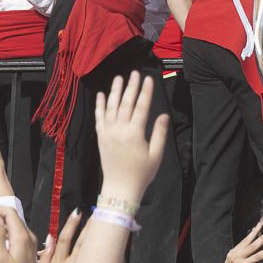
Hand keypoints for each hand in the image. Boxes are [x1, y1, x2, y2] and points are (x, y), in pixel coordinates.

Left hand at [94, 72, 169, 202]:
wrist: (120, 189)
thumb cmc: (141, 173)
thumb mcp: (156, 155)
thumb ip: (159, 133)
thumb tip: (163, 115)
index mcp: (135, 134)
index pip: (141, 107)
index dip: (145, 92)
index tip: (148, 79)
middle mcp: (120, 130)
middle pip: (126, 103)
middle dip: (131, 87)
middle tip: (135, 73)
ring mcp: (108, 133)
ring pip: (111, 107)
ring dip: (115, 91)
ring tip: (119, 78)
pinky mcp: (101, 137)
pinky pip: (99, 118)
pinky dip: (100, 105)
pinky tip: (102, 95)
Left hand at [217, 224, 262, 262]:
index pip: (257, 256)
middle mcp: (237, 257)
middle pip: (252, 245)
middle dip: (262, 237)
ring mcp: (233, 253)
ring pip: (246, 241)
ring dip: (254, 232)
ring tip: (260, 225)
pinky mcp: (231, 251)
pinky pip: (241, 242)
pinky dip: (247, 236)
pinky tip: (251, 232)